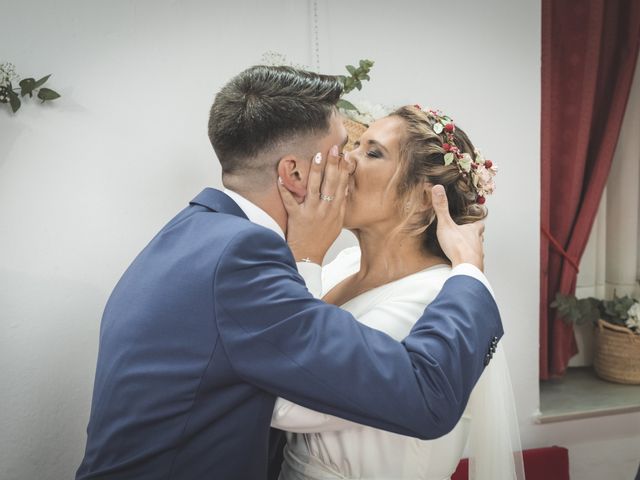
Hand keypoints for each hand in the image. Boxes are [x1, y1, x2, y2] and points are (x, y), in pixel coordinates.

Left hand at [277, 145, 350, 263]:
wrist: (309, 258)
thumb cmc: (321, 240)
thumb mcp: (337, 223)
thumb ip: (340, 205)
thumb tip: (344, 187)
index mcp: (336, 211)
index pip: (342, 186)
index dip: (344, 169)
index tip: (345, 155)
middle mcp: (326, 210)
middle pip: (331, 183)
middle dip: (333, 164)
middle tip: (334, 148)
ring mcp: (311, 213)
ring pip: (314, 188)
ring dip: (315, 171)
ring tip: (316, 155)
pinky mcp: (297, 218)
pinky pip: (290, 201)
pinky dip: (285, 190)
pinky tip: (281, 178)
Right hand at [431, 185, 484, 269]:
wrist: (466, 267)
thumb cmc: (457, 246)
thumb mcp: (446, 224)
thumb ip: (441, 208)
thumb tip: (438, 188)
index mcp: (473, 231)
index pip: (479, 224)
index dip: (477, 223)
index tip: (475, 221)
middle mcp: (478, 242)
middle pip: (479, 237)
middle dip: (474, 236)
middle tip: (468, 235)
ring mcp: (478, 255)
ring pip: (477, 250)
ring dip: (472, 249)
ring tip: (464, 249)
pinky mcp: (475, 266)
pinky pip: (473, 262)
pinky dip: (469, 261)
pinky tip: (462, 262)